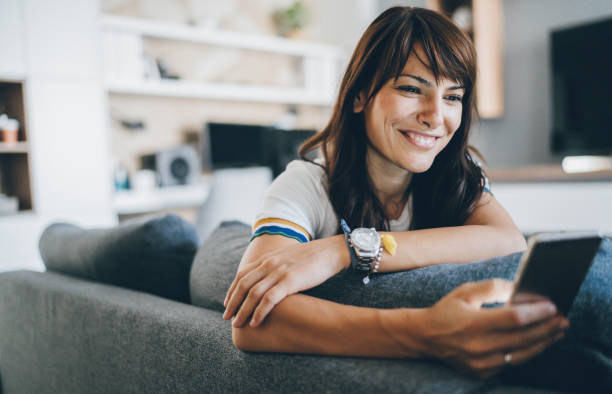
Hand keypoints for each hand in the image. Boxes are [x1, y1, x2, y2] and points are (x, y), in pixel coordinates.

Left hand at [223, 235, 347, 327]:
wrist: (330, 252)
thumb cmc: (312, 257)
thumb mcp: (287, 258)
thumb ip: (275, 266)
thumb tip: (267, 279)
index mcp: (268, 258)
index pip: (242, 274)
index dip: (232, 290)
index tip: (227, 303)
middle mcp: (269, 264)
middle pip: (243, 285)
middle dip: (232, 302)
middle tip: (227, 318)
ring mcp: (279, 272)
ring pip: (253, 294)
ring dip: (242, 310)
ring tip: (237, 324)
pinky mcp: (290, 281)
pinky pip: (269, 299)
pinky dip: (259, 312)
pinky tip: (255, 322)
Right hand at [417, 279, 568, 378]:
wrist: (424, 336)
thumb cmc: (446, 310)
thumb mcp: (465, 291)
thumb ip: (492, 288)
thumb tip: (518, 288)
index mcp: (474, 323)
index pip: (514, 318)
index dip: (536, 312)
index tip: (552, 305)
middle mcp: (479, 346)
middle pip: (523, 338)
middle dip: (546, 328)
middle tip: (563, 319)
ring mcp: (481, 362)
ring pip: (521, 355)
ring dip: (542, 343)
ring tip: (556, 332)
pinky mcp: (481, 372)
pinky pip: (510, 363)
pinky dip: (525, 352)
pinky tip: (536, 343)